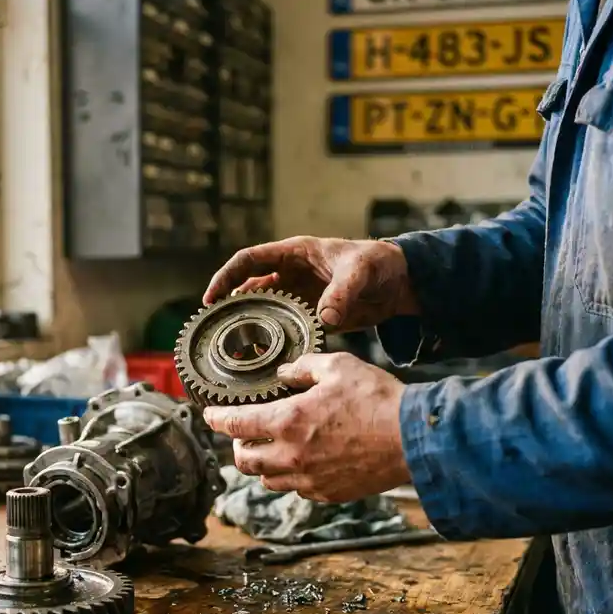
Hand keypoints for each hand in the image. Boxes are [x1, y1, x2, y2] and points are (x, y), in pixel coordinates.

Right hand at [203, 236, 417, 331]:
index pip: (248, 261)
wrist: (400, 282)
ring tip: (235, 350)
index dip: (226, 277)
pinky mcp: (311, 317)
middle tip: (215, 331)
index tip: (211, 298)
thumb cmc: (379, 263)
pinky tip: (264, 359)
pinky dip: (273, 342)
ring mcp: (299, 297)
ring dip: (249, 328)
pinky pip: (285, 329)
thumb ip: (342, 292)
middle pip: (248, 289)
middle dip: (230, 308)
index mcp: (294, 254)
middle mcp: (290, 275)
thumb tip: (324, 317)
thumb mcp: (360, 271)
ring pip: (263, 311)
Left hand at [203, 353, 411, 501]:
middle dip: (238, 445)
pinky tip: (304, 462)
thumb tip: (285, 371)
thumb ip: (304, 367)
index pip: (235, 424)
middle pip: (244, 460)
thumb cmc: (378, 400)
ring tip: (273, 449)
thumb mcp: (338, 367)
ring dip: (263, 464)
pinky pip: (297, 490)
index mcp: (288, 422)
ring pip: (268, 479)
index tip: (211, 415)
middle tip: (245, 433)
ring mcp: (309, 480)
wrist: (413, 439)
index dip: (217, 419)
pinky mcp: (328, 494)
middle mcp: (292, 456)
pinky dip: (292, 477)